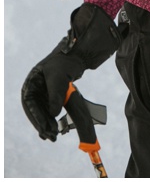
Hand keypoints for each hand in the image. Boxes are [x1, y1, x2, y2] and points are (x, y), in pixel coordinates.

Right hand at [21, 5, 119, 140]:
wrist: (79, 53)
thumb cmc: (66, 61)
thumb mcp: (59, 77)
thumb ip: (56, 95)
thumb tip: (54, 114)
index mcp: (31, 82)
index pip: (30, 104)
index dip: (36, 117)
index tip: (44, 128)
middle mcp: (34, 88)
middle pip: (36, 110)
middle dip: (42, 123)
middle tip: (49, 136)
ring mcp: (43, 91)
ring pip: (42, 111)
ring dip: (47, 123)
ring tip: (52, 136)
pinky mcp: (52, 94)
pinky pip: (49, 109)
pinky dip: (52, 118)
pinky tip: (54, 128)